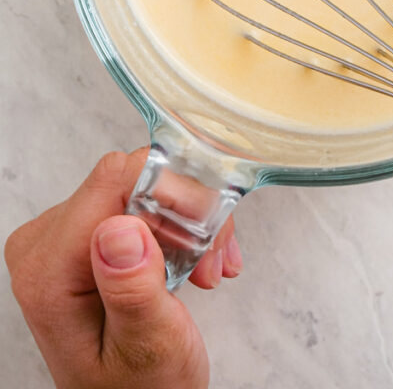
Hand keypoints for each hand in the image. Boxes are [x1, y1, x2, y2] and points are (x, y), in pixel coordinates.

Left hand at [5, 149, 241, 388]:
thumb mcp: (147, 349)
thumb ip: (131, 290)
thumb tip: (118, 227)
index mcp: (49, 270)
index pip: (114, 180)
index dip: (172, 193)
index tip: (207, 234)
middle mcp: (45, 244)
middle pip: (131, 179)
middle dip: (187, 214)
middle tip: (211, 264)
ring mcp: (63, 236)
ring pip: (143, 185)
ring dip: (190, 222)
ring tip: (207, 270)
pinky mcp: (84, 234)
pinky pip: (141, 198)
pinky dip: (179, 225)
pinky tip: (197, 261)